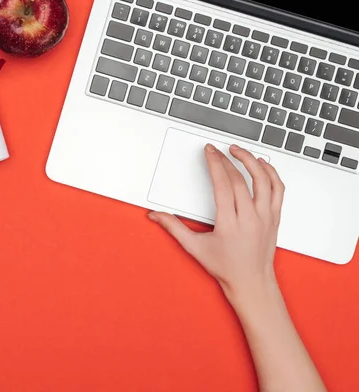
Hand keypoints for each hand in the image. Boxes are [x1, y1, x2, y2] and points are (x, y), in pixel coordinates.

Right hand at [148, 144, 284, 299]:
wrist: (252, 282)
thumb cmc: (226, 267)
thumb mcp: (195, 248)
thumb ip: (173, 228)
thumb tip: (156, 216)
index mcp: (230, 224)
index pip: (223, 185)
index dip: (215, 164)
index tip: (209, 152)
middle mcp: (250, 219)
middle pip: (240, 180)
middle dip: (226, 160)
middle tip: (216, 151)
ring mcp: (266, 217)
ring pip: (263, 180)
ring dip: (251, 161)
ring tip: (239, 151)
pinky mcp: (275, 217)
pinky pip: (278, 189)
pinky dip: (271, 173)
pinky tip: (262, 165)